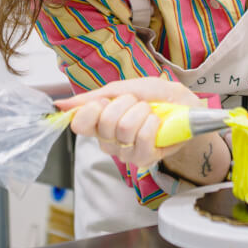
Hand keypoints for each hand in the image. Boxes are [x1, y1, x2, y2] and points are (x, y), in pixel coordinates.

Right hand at [56, 77, 201, 167]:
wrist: (186, 108)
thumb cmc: (158, 98)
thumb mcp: (127, 88)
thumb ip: (95, 96)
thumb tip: (61, 104)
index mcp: (99, 122)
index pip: (79, 124)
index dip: (92, 109)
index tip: (107, 101)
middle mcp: (108, 141)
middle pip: (104, 122)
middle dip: (126, 103)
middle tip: (137, 103)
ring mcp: (125, 152)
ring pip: (124, 128)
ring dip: (142, 112)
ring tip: (150, 112)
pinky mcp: (143, 159)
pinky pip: (142, 139)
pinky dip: (152, 124)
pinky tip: (157, 123)